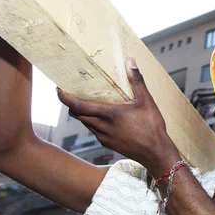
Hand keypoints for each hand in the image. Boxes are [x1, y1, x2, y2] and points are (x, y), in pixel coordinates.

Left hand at [57, 58, 180, 171]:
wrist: (155, 153)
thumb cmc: (152, 127)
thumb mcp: (146, 101)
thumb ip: (136, 80)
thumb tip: (130, 61)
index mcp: (108, 114)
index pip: (77, 105)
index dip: (64, 97)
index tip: (58, 89)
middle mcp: (102, 126)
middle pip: (77, 114)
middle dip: (72, 104)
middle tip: (73, 94)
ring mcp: (103, 137)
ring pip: (85, 123)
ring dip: (83, 113)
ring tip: (89, 104)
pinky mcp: (107, 144)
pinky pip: (94, 131)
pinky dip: (93, 123)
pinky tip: (104, 119)